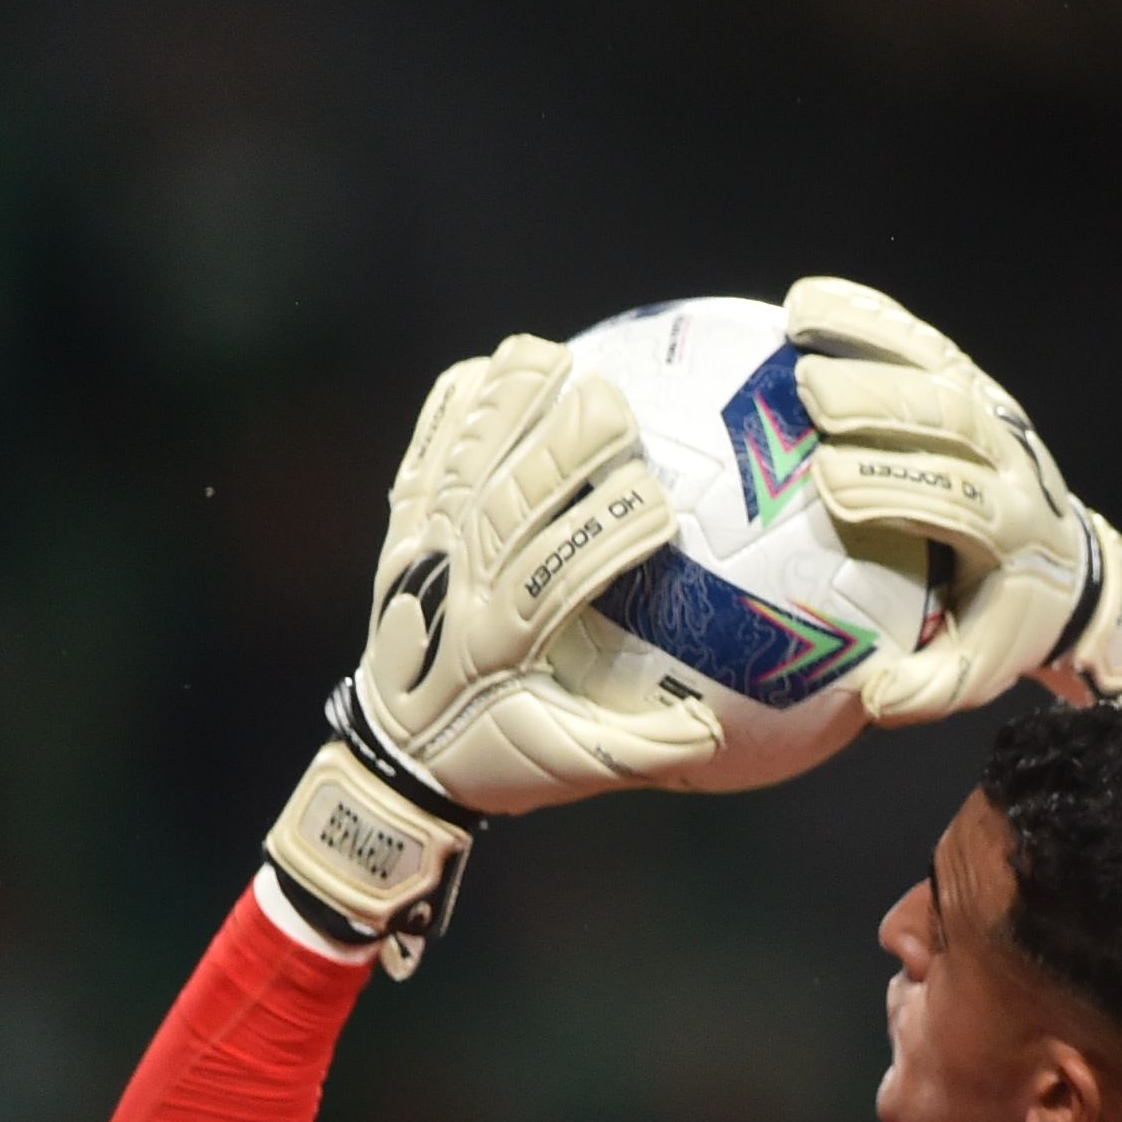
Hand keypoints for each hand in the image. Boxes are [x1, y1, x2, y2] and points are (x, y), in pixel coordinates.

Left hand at [264, 337, 721, 970]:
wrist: (398, 760)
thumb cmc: (501, 759)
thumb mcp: (576, 769)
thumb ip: (647, 747)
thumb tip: (723, 727)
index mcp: (505, 641)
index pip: (563, 572)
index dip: (609, 532)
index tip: (661, 500)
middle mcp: (459, 589)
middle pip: (510, 505)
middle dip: (557, 451)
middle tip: (610, 397)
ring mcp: (422, 557)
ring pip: (461, 473)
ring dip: (501, 411)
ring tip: (543, 352)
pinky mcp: (400, 537)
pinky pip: (420, 466)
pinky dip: (444, 417)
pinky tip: (479, 370)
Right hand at [782, 275, 1121, 719]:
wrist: (1067, 565)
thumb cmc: (1004, 619)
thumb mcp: (981, 668)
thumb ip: (931, 686)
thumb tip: (872, 698)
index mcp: (1015, 531)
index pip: (960, 499)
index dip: (898, 486)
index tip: (828, 486)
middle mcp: (1012, 460)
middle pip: (952, 419)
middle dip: (883, 404)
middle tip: (810, 397)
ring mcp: (995, 412)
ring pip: (938, 367)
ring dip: (871, 344)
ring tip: (798, 331)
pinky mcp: (974, 382)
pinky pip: (921, 341)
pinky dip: (868, 317)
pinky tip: (803, 304)